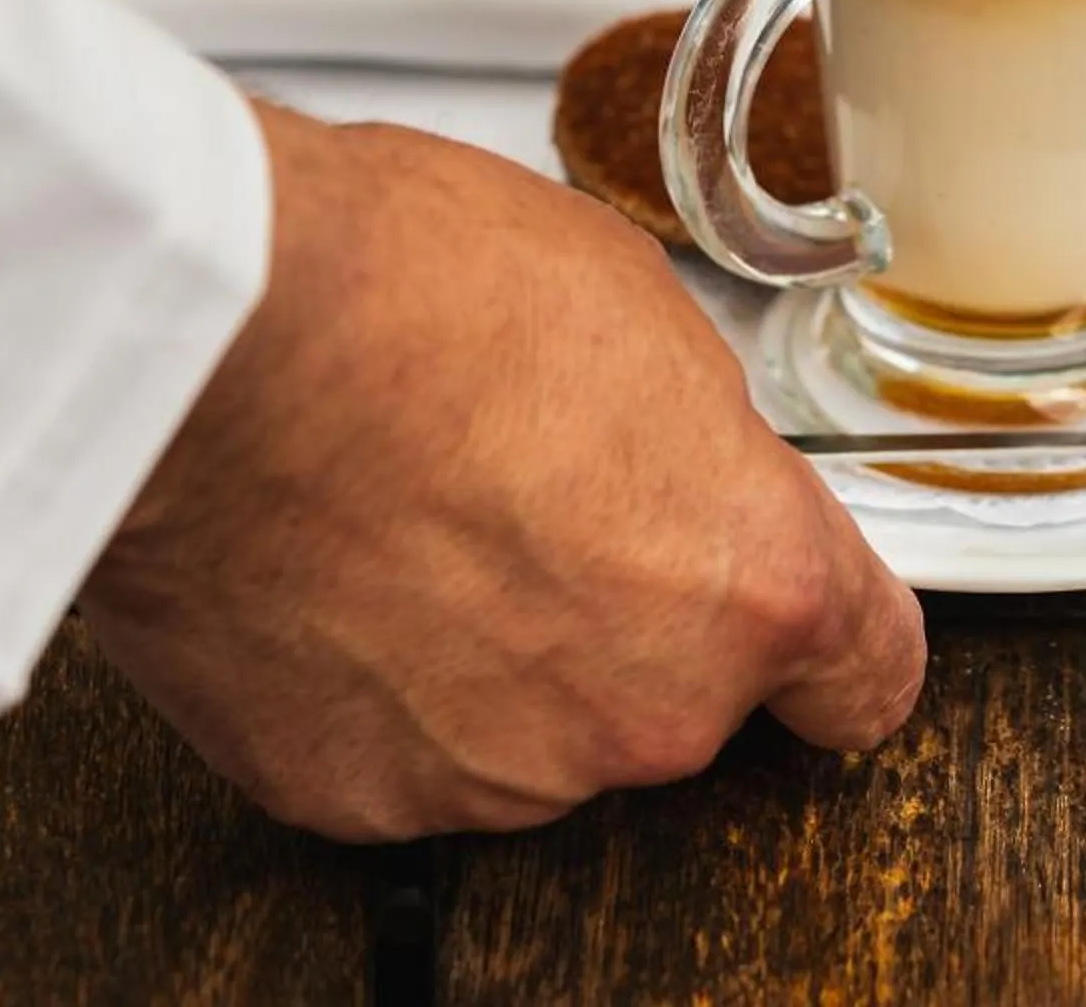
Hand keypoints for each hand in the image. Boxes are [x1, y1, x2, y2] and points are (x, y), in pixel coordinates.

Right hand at [81, 102, 924, 838]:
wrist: (217, 344)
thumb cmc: (414, 288)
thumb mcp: (636, 301)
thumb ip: (695, 435)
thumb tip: (677, 458)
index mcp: (747, 580)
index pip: (867, 673)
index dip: (835, 639)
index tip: (811, 619)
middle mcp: (644, 709)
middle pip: (681, 684)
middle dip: (627, 599)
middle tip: (537, 482)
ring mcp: (498, 772)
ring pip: (538, 720)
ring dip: (499, 640)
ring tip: (416, 502)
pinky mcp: (355, 796)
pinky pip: (406, 744)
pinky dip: (381, 678)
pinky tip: (341, 562)